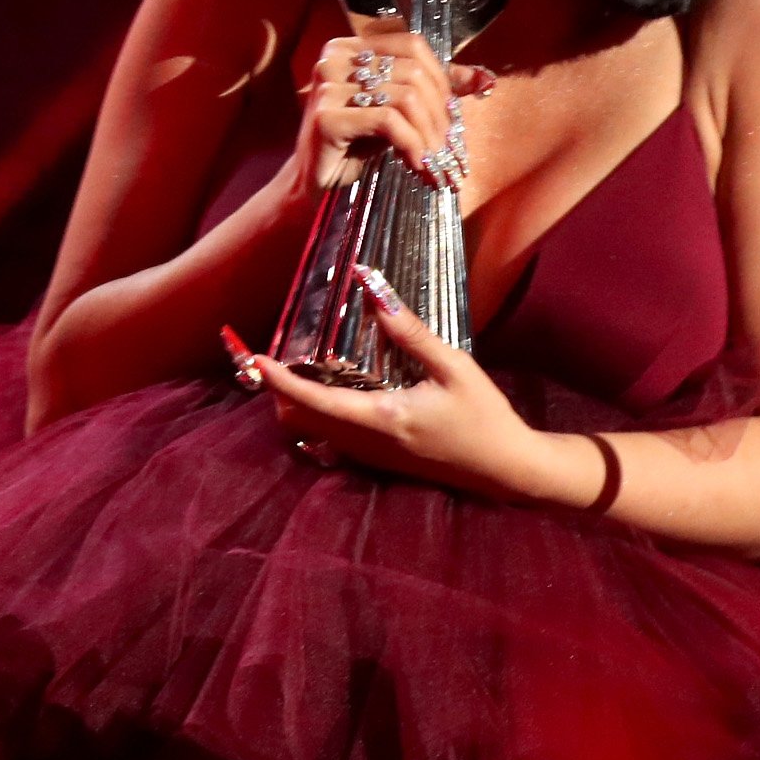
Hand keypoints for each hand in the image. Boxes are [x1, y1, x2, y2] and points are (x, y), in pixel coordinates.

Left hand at [245, 266, 556, 500]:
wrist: (505, 470)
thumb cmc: (484, 417)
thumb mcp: (454, 368)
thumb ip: (411, 332)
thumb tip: (373, 289)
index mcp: (379, 418)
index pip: (311, 400)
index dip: (278, 380)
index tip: (255, 357)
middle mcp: (365, 442)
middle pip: (297, 420)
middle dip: (276, 390)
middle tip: (272, 353)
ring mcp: (368, 456)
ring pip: (309, 432)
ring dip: (293, 402)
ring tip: (294, 364)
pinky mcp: (376, 461)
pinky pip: (328, 438)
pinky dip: (315, 413)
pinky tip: (328, 388)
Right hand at [290, 18, 493, 195]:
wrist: (316, 186)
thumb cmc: (357, 146)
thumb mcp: (399, 112)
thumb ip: (436, 90)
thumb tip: (485, 79)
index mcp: (351, 47)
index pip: (412, 45)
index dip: (442, 78)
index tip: (452, 116)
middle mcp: (335, 58)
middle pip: (413, 72)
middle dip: (441, 114)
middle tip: (449, 149)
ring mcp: (328, 85)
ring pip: (405, 97)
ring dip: (430, 135)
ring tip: (437, 164)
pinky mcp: (327, 116)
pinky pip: (388, 122)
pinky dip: (412, 145)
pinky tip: (419, 167)